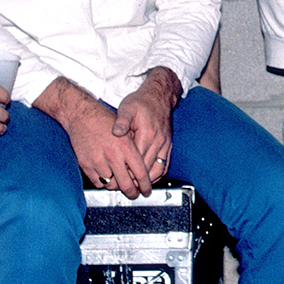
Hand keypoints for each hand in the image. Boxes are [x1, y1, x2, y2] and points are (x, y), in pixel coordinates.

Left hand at [109, 67, 178, 194]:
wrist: (160, 95)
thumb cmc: (142, 102)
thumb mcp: (128, 107)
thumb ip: (122, 121)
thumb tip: (115, 132)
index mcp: (147, 133)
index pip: (136, 161)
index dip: (126, 173)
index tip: (116, 181)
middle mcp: (158, 141)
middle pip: (146, 168)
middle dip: (134, 181)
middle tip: (122, 188)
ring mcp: (165, 144)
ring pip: (158, 170)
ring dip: (147, 181)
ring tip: (135, 188)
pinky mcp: (168, 145)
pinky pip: (165, 165)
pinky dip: (157, 175)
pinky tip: (148, 180)